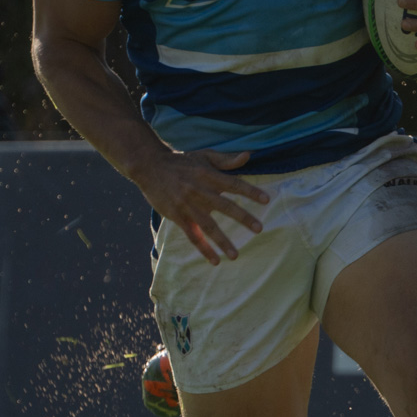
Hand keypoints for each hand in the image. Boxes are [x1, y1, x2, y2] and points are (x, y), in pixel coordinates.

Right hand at [133, 149, 270, 264]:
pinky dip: (203, 248)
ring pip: (208, 225)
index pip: (234, 184)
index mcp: (209, 175)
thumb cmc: (182, 162)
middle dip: (242, 217)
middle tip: (259, 229)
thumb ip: (227, 159)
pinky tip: (215, 260)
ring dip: (222, 241)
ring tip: (235, 255)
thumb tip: (249, 155)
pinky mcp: (177, 216)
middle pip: (225, 206)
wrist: (150, 167)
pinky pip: (192, 235)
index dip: (250, 191)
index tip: (266, 200)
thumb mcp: (204, 156)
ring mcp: (188, 205)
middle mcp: (199, 191)